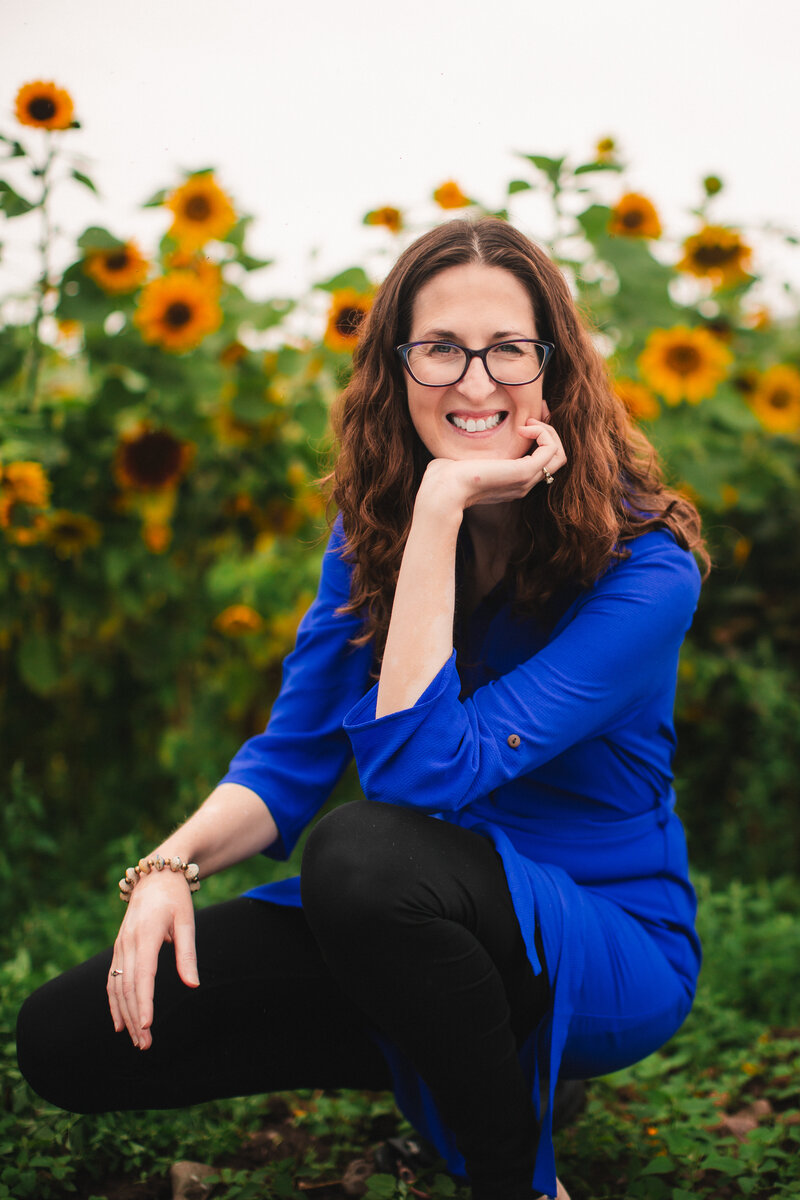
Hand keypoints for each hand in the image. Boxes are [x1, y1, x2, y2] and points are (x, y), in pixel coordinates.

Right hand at [106, 870, 198, 1049]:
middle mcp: (127, 943)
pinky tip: (120, 1023)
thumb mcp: (187, 921)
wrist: (154, 877)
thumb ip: (187, 953)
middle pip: (127, 986)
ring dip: (124, 1015)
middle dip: (135, 1017)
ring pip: (117, 987)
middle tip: (145, 1044)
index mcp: (145, 935)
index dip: (144, 1002)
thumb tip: (193, 985)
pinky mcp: (118, 949)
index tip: (147, 1025)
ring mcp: (119, 946)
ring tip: (136, 1040)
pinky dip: (114, 1003)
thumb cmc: (175, 898)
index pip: (143, 975)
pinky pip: (112, 980)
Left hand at [417, 417, 565, 514]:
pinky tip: (522, 427)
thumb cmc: (447, 475)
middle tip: (534, 413)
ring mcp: (526, 480)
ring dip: (547, 431)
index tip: (529, 416)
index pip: (542, 459)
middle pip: (555, 457)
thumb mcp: (468, 459)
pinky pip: (550, 449)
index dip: (541, 435)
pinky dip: (542, 433)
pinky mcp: (523, 472)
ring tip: (527, 422)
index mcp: (513, 481)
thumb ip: (478, 450)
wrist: (444, 489)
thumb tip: (473, 430)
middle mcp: (524, 483)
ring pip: (558, 454)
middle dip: (548, 430)